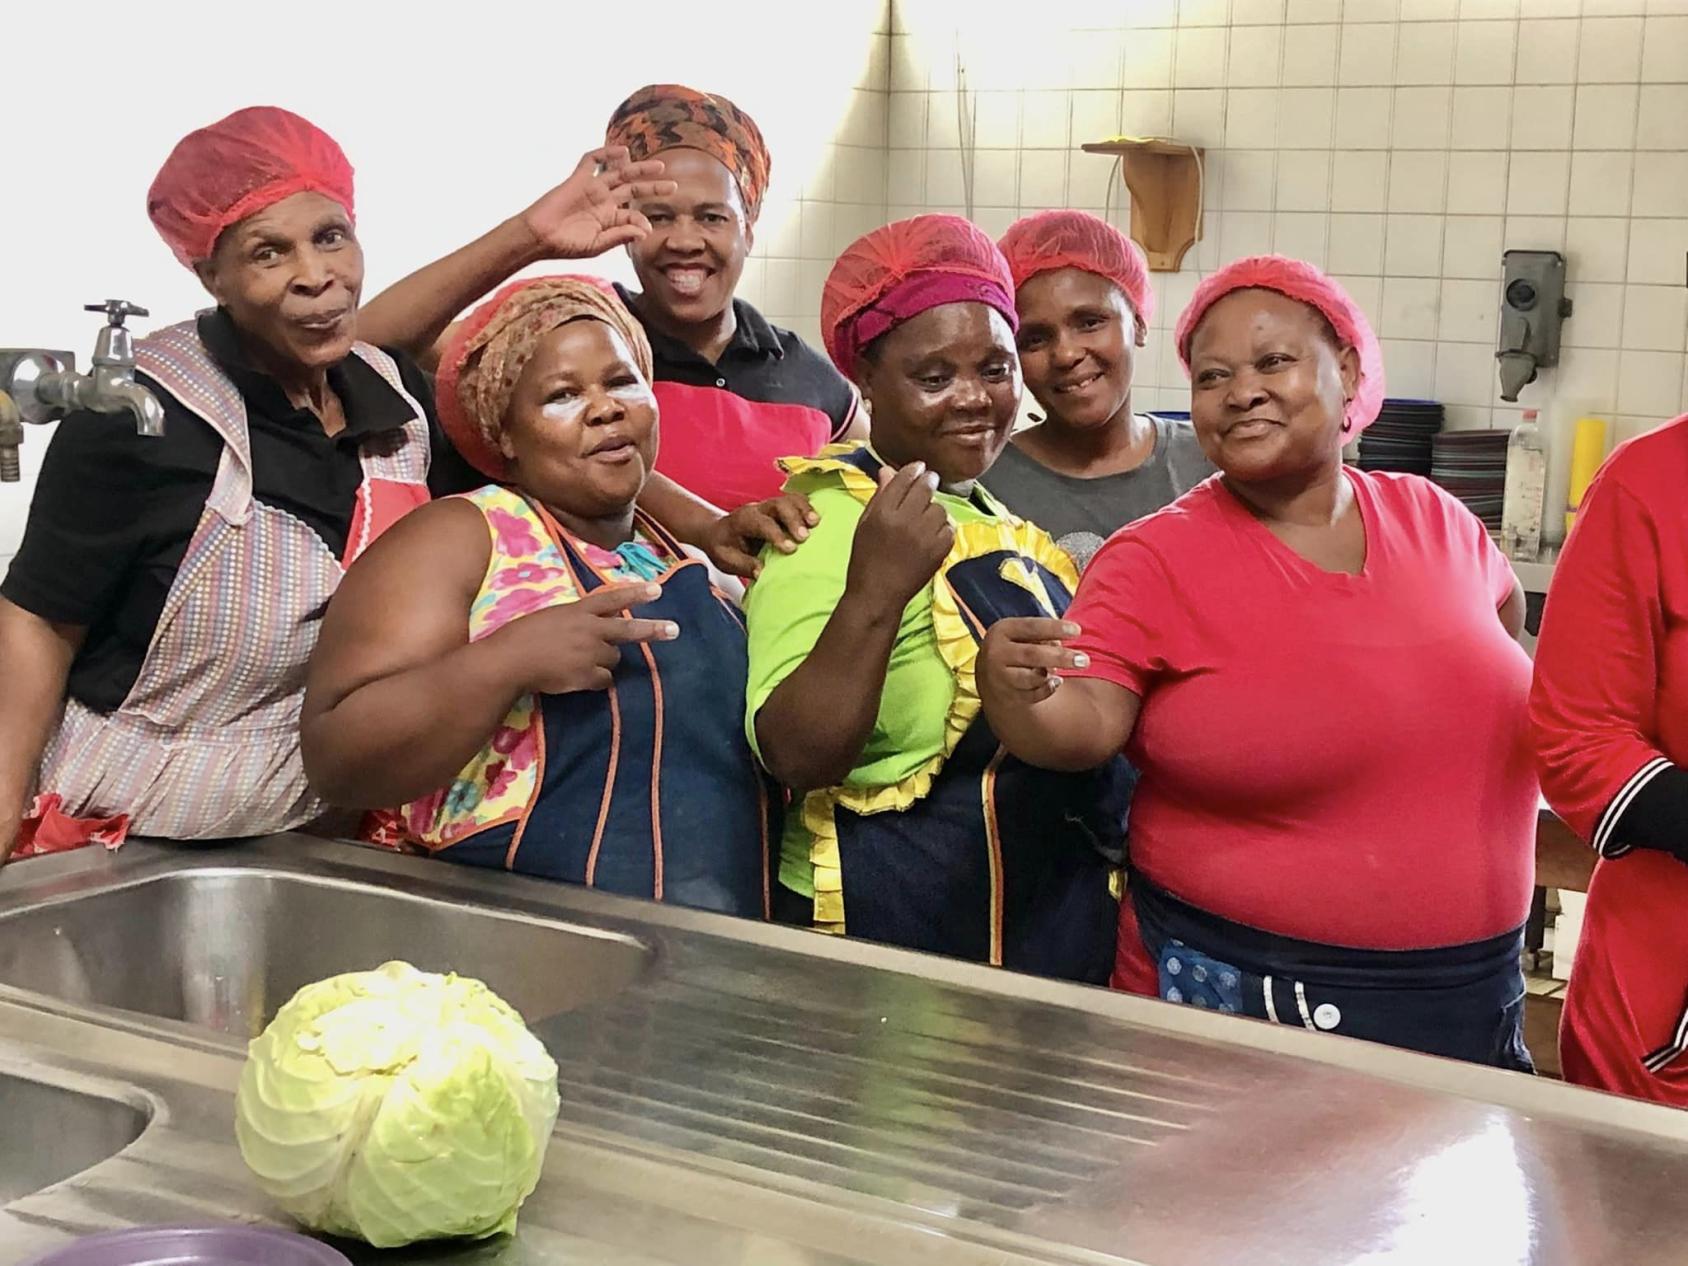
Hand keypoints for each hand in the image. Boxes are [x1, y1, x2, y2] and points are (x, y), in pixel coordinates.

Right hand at [487, 583, 677, 693]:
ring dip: (603, 662)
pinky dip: (595, 681)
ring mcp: (590, 652)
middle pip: (628, 629)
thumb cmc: (522, 637)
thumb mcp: (551, 617)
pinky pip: (604, 680)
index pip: (612, 598)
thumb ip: (576, 619)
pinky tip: (575, 678)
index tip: (657, 590)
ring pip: (613, 659)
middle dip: (654, 630)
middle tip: (675, 630)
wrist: (510, 661)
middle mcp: (589, 629)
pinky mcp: (588, 675)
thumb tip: (596, 626)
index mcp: (578, 611)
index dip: (636, 593)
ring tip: (576, 663)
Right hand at [518, 146, 678, 259]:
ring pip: (620, 173)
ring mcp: (592, 189)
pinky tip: (621, 151)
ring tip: (658, 166)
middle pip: (633, 190)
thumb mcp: (596, 245)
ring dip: (638, 169)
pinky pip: (592, 161)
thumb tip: (645, 230)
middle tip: (673, 185)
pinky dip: (605, 154)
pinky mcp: (578, 179)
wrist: (539, 236)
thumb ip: (620, 236)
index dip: (642, 220)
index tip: (647, 228)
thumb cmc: (565, 245)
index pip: (633, 216)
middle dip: (653, 187)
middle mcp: (604, 202)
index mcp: (609, 220)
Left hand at [700, 493, 820, 577]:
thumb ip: (743, 564)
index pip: (761, 523)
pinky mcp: (780, 508)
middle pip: (778, 505)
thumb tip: (762, 571)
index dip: (776, 534)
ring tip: (816, 523)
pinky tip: (817, 518)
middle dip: (793, 519)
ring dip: (804, 509)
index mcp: (742, 521)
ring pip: (789, 499)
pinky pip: (796, 501)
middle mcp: (757, 509)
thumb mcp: (725, 560)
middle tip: (805, 537)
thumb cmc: (723, 547)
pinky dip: (808, 506)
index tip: (790, 549)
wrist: (717, 532)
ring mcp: (770, 506)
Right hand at [844, 462, 954, 617]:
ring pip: (939, 507)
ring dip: (934, 508)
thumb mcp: (865, 524)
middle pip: (925, 488)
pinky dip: (944, 528)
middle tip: (929, 482)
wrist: (878, 593)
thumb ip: (879, 496)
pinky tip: (933, 533)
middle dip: (929, 481)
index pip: (903, 479)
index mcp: (883, 512)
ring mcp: (924, 535)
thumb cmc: (866, 558)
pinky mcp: (939, 550)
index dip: (914, 469)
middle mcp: (904, 520)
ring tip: (926, 517)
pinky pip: (949, 527)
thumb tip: (889, 469)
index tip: (919, 468)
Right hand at [979, 617, 1088, 708]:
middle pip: (1032, 655)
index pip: (1031, 627)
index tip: (1078, 631)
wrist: (990, 673)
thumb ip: (1043, 635)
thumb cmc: (1017, 646)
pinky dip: (1047, 689)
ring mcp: (999, 676)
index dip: (1055, 628)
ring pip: (1031, 678)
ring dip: (1050, 675)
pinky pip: (1032, 695)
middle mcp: (996, 653)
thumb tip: (1061, 645)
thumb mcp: (1023, 634)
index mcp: (1001, 630)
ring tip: (1060, 672)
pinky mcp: (1006, 695)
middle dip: (1061, 657)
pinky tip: (1056, 682)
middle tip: (1084, 660)